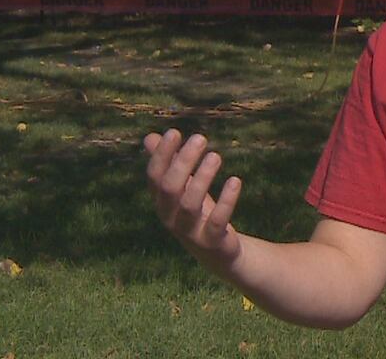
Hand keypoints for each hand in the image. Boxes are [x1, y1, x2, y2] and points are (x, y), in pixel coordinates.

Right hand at [144, 129, 243, 271]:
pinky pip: (216, 221)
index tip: (175, 132)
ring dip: (202, 178)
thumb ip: (169, 164)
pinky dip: (226, 200)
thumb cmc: (199, 214)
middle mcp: (170, 217)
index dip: (161, 155)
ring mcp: (189, 231)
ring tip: (216, 155)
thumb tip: (150, 136)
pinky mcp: (211, 241)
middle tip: (200, 138)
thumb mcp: (184, 188)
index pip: (154, 177)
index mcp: (162, 202)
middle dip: (183, 162)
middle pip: (170, 188)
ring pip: (189, 204)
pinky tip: (235, 180)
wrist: (219, 253)